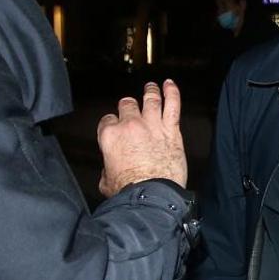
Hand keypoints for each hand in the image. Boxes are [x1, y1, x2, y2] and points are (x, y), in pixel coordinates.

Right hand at [97, 80, 187, 196]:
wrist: (150, 195)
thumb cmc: (129, 190)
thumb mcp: (106, 181)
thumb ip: (106, 170)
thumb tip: (109, 171)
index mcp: (110, 135)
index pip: (108, 120)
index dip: (112, 123)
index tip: (116, 125)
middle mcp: (130, 125)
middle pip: (128, 105)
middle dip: (129, 106)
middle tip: (132, 107)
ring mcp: (152, 125)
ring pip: (150, 99)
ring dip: (150, 91)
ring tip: (151, 87)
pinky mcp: (171, 130)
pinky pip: (172, 104)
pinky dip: (172, 92)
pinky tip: (170, 84)